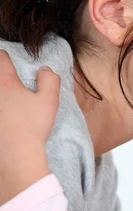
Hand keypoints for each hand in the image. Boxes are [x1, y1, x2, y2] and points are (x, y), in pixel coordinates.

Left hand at [0, 50, 59, 204]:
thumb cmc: (32, 126)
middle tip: (5, 82)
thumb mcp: (49, 101)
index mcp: (6, 83)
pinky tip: (3, 116)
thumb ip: (50, 80)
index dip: (5, 57)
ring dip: (0, 95)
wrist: (15, 153)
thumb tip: (44, 69)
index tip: (6, 59)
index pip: (2, 60)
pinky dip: (0, 111)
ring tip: (6, 102)